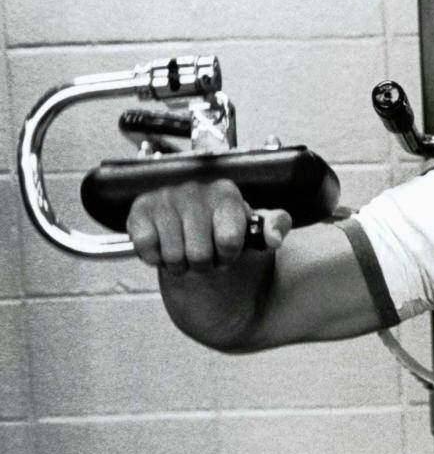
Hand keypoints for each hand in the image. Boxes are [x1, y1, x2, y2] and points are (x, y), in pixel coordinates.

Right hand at [127, 179, 291, 273]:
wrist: (192, 232)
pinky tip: (164, 245)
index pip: (228, 240)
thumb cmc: (225, 230)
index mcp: (226, 193)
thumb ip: (273, 228)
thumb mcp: (254, 230)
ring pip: (173, 256)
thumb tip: (274, 237)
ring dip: (180, 264)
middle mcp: (195, 188)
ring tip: (185, 250)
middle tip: (204, 253)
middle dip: (204, 264)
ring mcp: (165, 197)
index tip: (227, 249)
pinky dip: (155, 258)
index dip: (228, 255)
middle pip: (200, 254)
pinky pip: (147, 249)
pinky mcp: (140, 209)